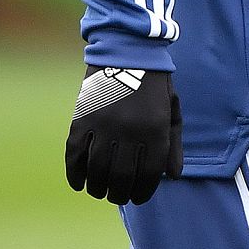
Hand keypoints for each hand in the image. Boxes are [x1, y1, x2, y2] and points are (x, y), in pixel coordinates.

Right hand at [65, 66, 183, 205]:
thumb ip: (174, 145)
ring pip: (97, 172)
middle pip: (121, 178)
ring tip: (100, 191)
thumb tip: (173, 177)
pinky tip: (79, 183)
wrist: (127, 51)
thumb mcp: (171, 110)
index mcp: (155, 130)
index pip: (148, 176)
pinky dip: (75, 175)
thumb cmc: (154, 85)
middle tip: (118, 196)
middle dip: (120, 194)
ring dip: (97, 188)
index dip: (143, 192)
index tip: (138, 197)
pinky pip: (74, 156)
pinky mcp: (82, 120)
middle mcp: (130, 131)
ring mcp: (104, 126)